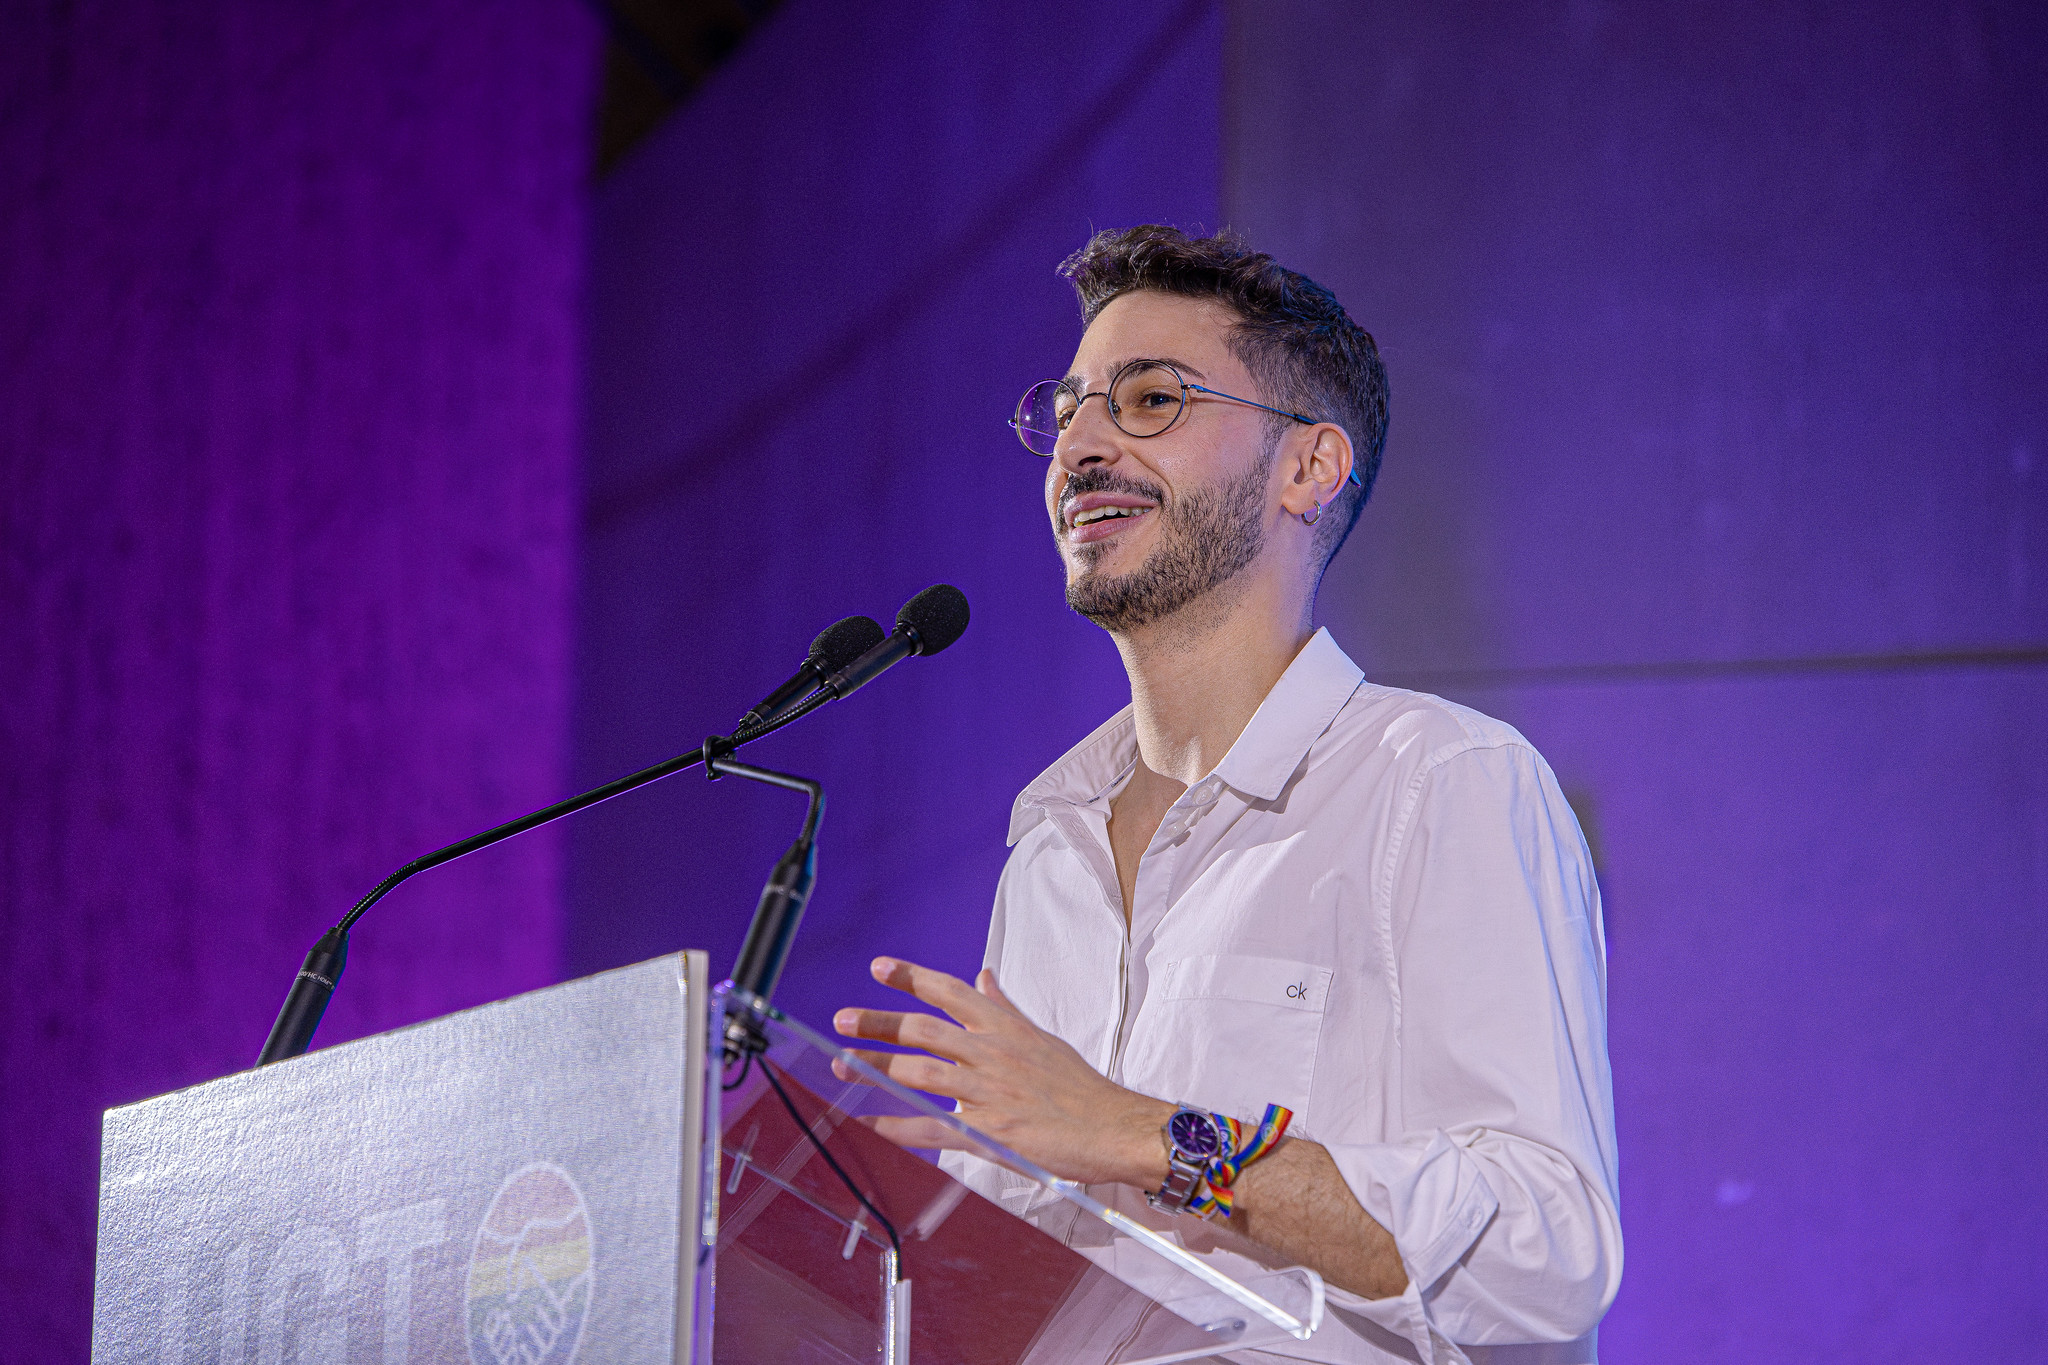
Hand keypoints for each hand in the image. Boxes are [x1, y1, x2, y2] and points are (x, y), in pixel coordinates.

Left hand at [832, 956, 1173, 1188]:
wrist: (1113, 1128)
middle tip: (842, 1019)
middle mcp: (992, 1053)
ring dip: (876, 1069)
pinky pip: (932, 1128)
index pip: (951, 992)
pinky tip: (869, 1123)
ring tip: (842, 1065)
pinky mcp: (988, 1132)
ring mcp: (988, 1093)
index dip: (912, 977)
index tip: (878, 967)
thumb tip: (984, 976)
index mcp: (1004, 1028)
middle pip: (923, 1029)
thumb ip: (1005, 1008)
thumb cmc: (1080, 1086)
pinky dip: (896, 1126)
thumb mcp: (1041, 1037)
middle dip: (878, 1023)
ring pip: (920, 1074)